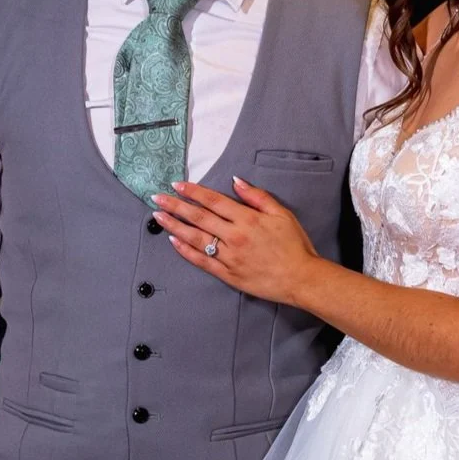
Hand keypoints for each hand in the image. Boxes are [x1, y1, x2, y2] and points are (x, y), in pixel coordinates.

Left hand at [154, 177, 321, 305]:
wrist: (301, 278)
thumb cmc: (295, 246)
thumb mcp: (282, 214)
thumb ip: (258, 197)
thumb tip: (236, 181)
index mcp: (247, 219)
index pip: (213, 201)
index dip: (193, 192)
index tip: (177, 185)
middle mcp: (234, 236)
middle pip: (199, 217)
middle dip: (176, 206)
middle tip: (157, 198)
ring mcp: (229, 256)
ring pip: (196, 238)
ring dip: (174, 226)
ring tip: (158, 216)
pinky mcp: (228, 274)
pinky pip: (202, 261)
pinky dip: (186, 251)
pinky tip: (173, 241)